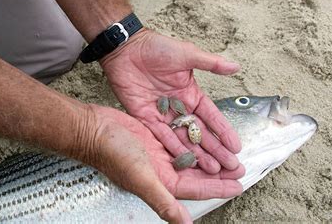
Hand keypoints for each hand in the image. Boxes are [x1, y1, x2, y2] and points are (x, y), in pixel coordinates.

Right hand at [85, 105, 243, 223]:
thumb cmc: (113, 154)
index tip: (238, 185)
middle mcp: (161, 169)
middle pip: (197, 173)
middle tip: (240, 167)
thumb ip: (163, 201)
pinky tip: (203, 134)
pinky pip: (178, 139)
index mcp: (161, 182)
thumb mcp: (142, 178)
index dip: (218, 188)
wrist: (92, 129)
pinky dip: (192, 138)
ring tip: (227, 152)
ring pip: (190, 155)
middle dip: (219, 172)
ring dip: (208, 154)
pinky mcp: (153, 135)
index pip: (196, 189)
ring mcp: (157, 151)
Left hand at [100, 29, 241, 173]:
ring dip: (197, 154)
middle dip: (215, 149)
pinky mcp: (145, 117)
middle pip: (199, 132)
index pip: (211, 117)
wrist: (126, 48)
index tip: (236, 147)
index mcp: (190, 93)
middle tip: (230, 166)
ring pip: (182, 138)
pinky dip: (172, 148)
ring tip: (212, 170)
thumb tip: (235, 66)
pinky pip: (161, 135)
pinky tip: (185, 161)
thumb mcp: (187, 54)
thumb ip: (211, 64)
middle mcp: (178, 107)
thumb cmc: (156, 47)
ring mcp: (162, 114)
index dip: (223, 132)